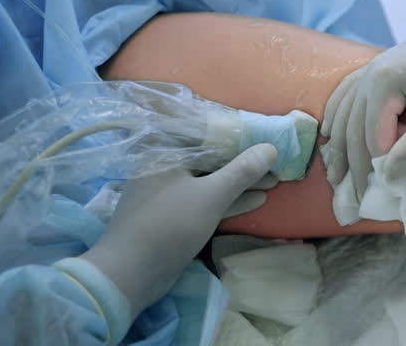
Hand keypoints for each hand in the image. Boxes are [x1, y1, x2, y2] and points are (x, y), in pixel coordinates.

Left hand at [81, 143, 278, 314]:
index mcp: (165, 151)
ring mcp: (167, 193)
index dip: (241, 134)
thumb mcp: (211, 195)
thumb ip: (242, 170)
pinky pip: (205, 200)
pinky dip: (228, 199)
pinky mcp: (172, 216)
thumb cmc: (168, 225)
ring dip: (240, 182)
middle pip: (212, 157)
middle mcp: (164, 166)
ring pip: (210, 180)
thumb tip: (272, 147)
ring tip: (274, 181)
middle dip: (244, 161)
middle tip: (276, 161)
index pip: (208, 132)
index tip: (268, 135)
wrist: (128, 274)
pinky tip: (257, 200)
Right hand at [320, 0, 405, 198]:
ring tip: (334, 174)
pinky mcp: (377, 66)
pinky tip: (331, 133)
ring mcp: (369, 69)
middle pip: (352, 129)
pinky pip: (346, 95)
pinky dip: (337, 117)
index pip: (373, 139)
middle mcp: (367, 76)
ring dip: (338, 145)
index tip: (384, 191)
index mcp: (382, 85)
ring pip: (343, 113)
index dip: (377, 168)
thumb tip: (388, 176)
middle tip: (350, 196)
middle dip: (351, 165)